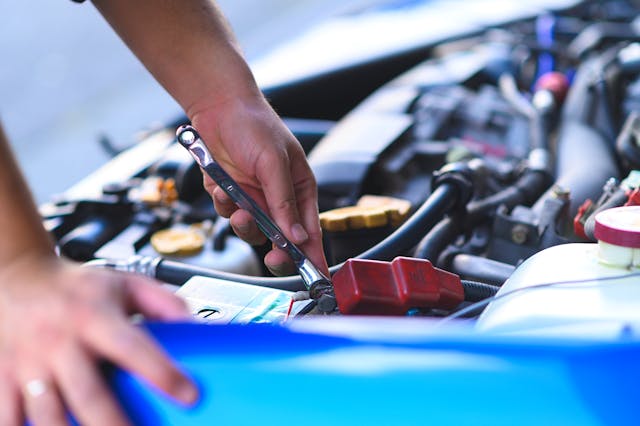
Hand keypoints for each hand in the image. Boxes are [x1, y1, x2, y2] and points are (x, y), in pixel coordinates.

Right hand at [0, 255, 197, 425]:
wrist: (18, 277)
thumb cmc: (78, 287)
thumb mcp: (126, 283)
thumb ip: (165, 303)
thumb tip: (196, 327)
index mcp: (94, 317)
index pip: (133, 348)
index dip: (162, 373)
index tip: (189, 396)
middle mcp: (60, 341)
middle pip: (89, 394)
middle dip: (115, 425)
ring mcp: (28, 364)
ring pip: (48, 415)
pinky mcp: (3, 378)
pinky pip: (10, 417)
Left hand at [190, 95, 328, 275]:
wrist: (217, 107)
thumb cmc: (255, 125)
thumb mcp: (274, 163)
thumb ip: (284, 202)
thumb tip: (297, 237)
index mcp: (299, 189)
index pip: (310, 231)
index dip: (314, 255)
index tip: (318, 278)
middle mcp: (277, 198)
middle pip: (282, 239)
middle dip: (277, 250)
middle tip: (273, 255)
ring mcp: (253, 198)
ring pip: (252, 231)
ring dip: (245, 224)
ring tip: (239, 207)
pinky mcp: (231, 196)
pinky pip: (228, 214)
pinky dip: (224, 205)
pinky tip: (223, 187)